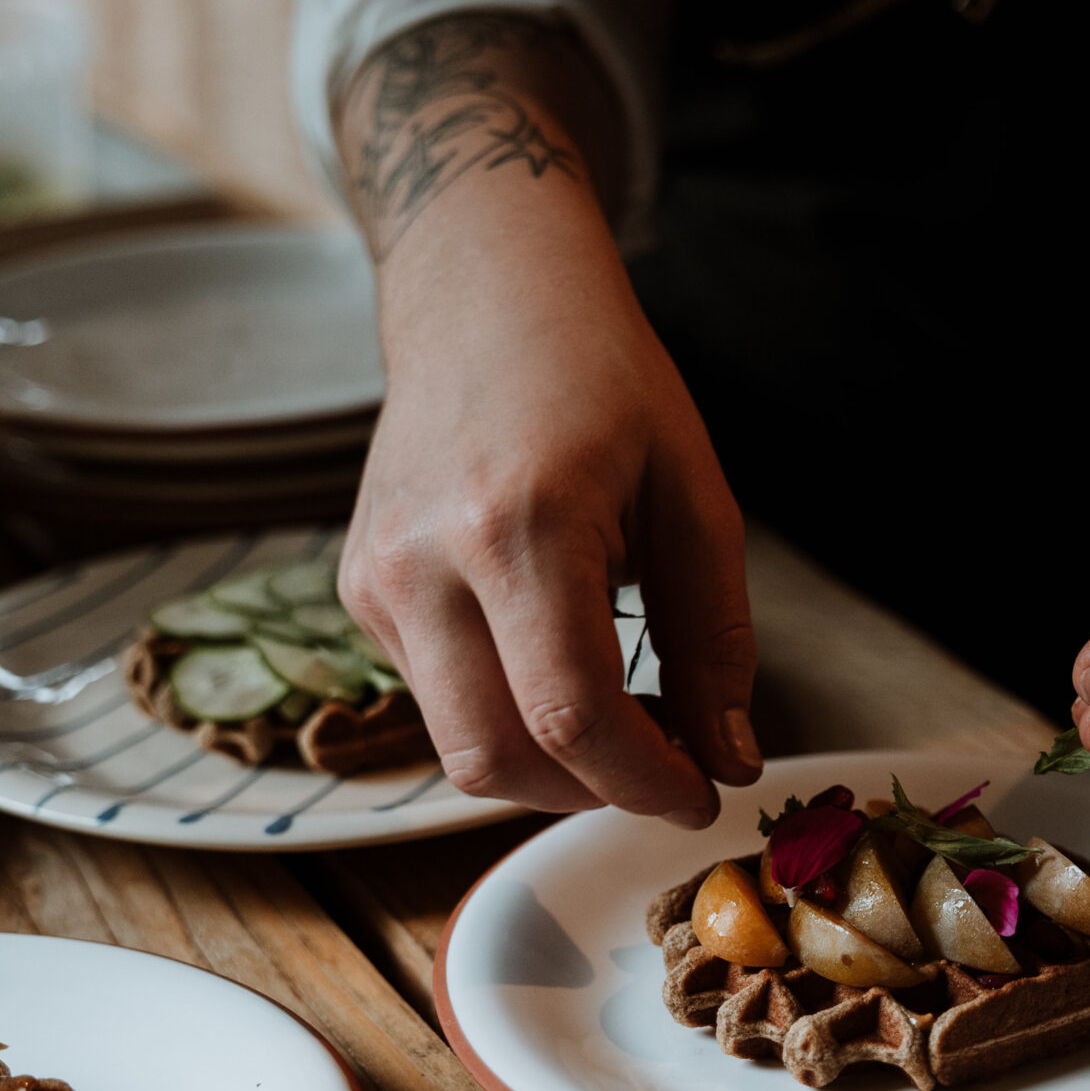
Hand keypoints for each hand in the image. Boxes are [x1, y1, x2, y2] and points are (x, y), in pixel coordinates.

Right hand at [333, 15, 759, 827]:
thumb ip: (715, 636)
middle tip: (668, 767)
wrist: (483, 296)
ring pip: (460, 748)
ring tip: (625, 720)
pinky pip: (438, 701)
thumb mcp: (693, 494)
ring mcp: (376, 582)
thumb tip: (729, 759)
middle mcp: (422, 563)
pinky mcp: (360, 592)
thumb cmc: (601, 381)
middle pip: (497, 759)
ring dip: (550, 768)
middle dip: (594, 791)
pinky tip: (561, 667)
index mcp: (515, 526)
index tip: (702, 794)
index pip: (573, 715)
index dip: (646, 781)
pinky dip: (509, 717)